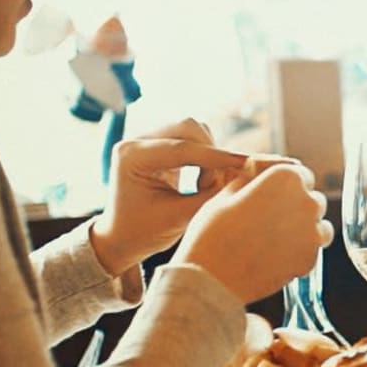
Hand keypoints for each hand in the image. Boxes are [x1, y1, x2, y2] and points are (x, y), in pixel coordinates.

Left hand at [90, 118, 248, 275]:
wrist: (120, 238)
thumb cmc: (143, 233)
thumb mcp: (177, 218)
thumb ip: (209, 196)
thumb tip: (242, 176)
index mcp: (130, 157)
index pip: (181, 148)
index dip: (216, 157)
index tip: (245, 163)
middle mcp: (136, 141)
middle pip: (187, 127)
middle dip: (211, 152)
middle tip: (218, 183)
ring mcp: (146, 140)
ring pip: (192, 130)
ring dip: (209, 154)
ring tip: (206, 185)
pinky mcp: (158, 144)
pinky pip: (190, 139)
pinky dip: (204, 156)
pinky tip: (203, 179)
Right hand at [172, 163, 333, 303]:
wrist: (210, 278)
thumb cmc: (212, 233)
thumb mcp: (226, 194)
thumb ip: (250, 181)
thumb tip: (257, 178)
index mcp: (286, 177)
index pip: (301, 174)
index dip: (287, 185)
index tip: (276, 195)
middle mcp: (306, 201)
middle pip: (312, 200)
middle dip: (297, 207)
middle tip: (271, 220)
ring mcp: (311, 233)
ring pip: (319, 226)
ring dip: (304, 230)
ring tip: (276, 239)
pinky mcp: (309, 259)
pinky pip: (311, 251)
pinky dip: (298, 253)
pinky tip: (275, 256)